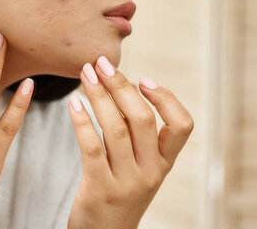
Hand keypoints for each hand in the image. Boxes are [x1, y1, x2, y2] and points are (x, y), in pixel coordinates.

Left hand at [67, 56, 194, 228]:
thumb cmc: (121, 193)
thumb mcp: (141, 168)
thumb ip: (139, 135)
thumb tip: (125, 86)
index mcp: (165, 163)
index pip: (182, 126)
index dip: (166, 98)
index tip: (144, 79)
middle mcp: (151, 172)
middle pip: (142, 119)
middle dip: (120, 85)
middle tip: (101, 64)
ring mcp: (127, 183)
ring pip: (115, 128)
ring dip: (98, 95)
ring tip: (85, 74)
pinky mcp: (100, 190)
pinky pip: (91, 147)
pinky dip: (81, 120)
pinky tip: (73, 104)